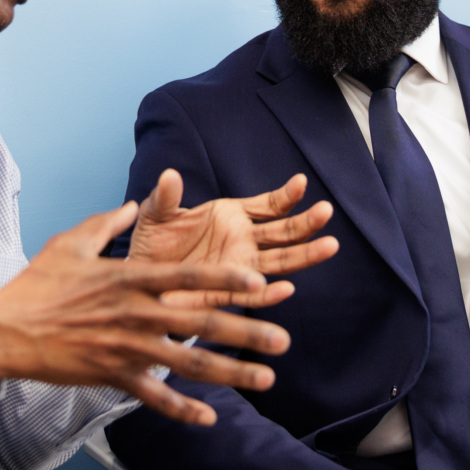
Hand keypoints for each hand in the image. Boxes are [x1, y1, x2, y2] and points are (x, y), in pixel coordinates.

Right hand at [0, 201, 292, 425]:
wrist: (3, 330)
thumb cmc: (36, 285)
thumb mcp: (72, 242)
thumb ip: (110, 224)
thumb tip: (137, 206)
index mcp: (129, 278)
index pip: (188, 276)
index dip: (227, 278)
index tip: (260, 282)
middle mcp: (135, 313)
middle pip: (201, 322)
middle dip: (247, 332)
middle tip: (282, 341)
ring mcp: (126, 347)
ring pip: (188, 363)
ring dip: (231, 372)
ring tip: (264, 378)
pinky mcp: (112, 375)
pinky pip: (154, 396)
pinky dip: (183, 409)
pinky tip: (210, 417)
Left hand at [127, 170, 339, 309]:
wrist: (140, 279)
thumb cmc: (152, 242)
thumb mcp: (155, 215)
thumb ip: (166, 198)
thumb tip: (170, 175)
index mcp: (232, 216)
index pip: (269, 205)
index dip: (286, 196)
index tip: (301, 183)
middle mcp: (243, 241)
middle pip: (284, 233)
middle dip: (306, 223)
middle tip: (326, 211)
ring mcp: (240, 268)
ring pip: (280, 261)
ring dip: (304, 255)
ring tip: (330, 246)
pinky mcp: (227, 293)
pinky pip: (252, 294)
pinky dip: (269, 293)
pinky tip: (287, 289)